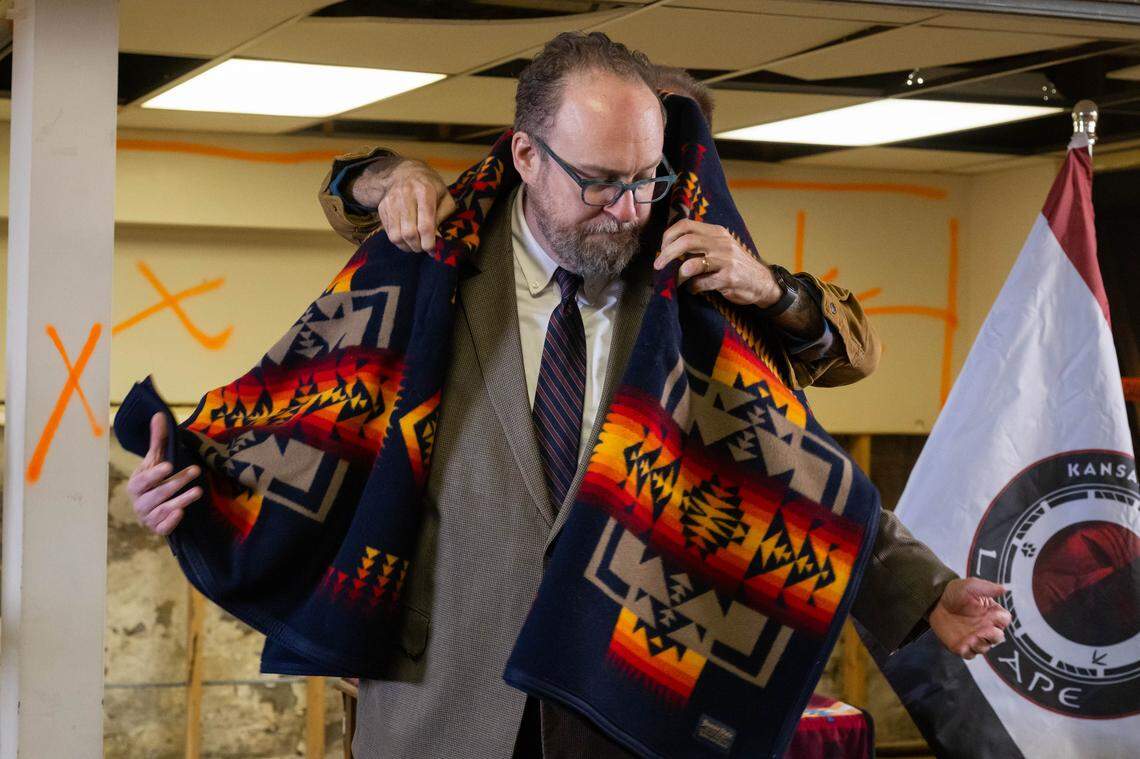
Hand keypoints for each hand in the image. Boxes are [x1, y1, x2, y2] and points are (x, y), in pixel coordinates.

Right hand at [126, 412, 202, 535]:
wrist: (153, 506)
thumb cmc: (155, 479)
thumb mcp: (156, 460)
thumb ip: (157, 440)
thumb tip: (159, 414)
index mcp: (135, 485)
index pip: (143, 480)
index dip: (155, 473)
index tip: (169, 465)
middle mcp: (139, 502)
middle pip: (158, 494)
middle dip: (177, 482)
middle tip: (196, 470)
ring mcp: (147, 517)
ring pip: (163, 510)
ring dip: (181, 500)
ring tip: (199, 491)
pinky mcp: (158, 528)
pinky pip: (162, 528)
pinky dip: (171, 522)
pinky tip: (182, 513)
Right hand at [349, 157, 457, 252]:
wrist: (405, 172)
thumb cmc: (431, 187)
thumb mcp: (445, 197)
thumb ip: (443, 217)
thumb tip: (437, 239)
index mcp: (425, 192)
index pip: (425, 225)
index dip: (430, 243)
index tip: (434, 250)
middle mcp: (405, 195)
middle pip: (409, 233)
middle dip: (418, 247)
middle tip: (424, 248)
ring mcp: (391, 202)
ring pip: (396, 236)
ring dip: (407, 247)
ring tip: (416, 245)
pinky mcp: (382, 208)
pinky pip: (389, 233)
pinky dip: (399, 241)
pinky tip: (406, 238)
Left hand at [653, 219, 781, 305]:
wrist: (762, 282)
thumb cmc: (735, 265)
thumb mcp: (720, 246)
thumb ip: (700, 243)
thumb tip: (669, 247)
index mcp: (716, 232)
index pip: (685, 225)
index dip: (669, 235)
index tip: (662, 248)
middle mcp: (721, 243)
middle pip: (686, 241)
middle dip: (666, 254)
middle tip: (658, 266)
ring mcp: (726, 261)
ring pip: (691, 263)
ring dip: (677, 274)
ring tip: (674, 280)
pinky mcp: (728, 278)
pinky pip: (701, 283)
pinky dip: (692, 288)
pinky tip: (693, 289)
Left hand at [928, 577, 1011, 658]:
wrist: (934, 601)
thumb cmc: (954, 592)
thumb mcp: (970, 586)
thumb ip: (987, 587)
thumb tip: (1004, 589)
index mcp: (990, 613)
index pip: (1004, 620)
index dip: (1001, 620)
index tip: (993, 616)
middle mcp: (985, 626)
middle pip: (998, 637)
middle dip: (993, 636)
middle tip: (983, 631)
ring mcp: (974, 637)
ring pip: (985, 647)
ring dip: (980, 644)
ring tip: (971, 637)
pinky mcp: (961, 645)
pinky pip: (969, 654)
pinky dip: (968, 652)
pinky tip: (963, 644)